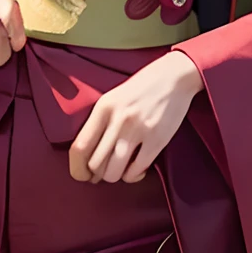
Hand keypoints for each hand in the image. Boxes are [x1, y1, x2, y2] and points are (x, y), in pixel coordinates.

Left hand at [69, 52, 203, 184]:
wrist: (174, 76)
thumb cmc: (141, 88)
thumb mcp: (113, 98)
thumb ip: (100, 122)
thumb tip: (90, 155)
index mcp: (103, 108)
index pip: (79, 147)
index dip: (77, 168)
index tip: (83, 174)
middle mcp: (118, 120)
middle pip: (95, 164)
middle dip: (96, 175)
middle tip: (102, 174)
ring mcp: (138, 130)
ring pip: (114, 172)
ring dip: (115, 176)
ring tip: (120, 170)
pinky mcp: (157, 139)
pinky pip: (136, 170)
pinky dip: (133, 176)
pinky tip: (136, 169)